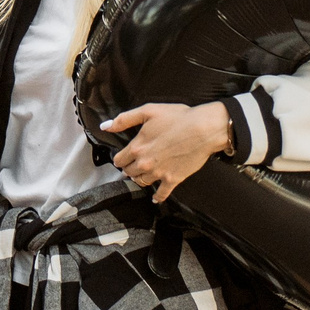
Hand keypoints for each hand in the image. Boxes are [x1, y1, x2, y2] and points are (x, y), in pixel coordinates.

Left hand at [101, 102, 233, 204]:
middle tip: (133, 164)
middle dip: (129, 168)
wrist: (203, 129)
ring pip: (142, 182)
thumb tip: (105, 126)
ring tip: (143, 175)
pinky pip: (161, 194)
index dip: (120, 157)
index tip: (123, 156)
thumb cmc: (178, 117)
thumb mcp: (148, 111)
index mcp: (137, 147)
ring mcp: (159, 173)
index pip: (119, 160)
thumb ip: (124, 119)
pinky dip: (157, 197)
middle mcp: (145, 163)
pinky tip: (155, 198)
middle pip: (129, 172)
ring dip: (140, 178)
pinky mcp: (173, 180)